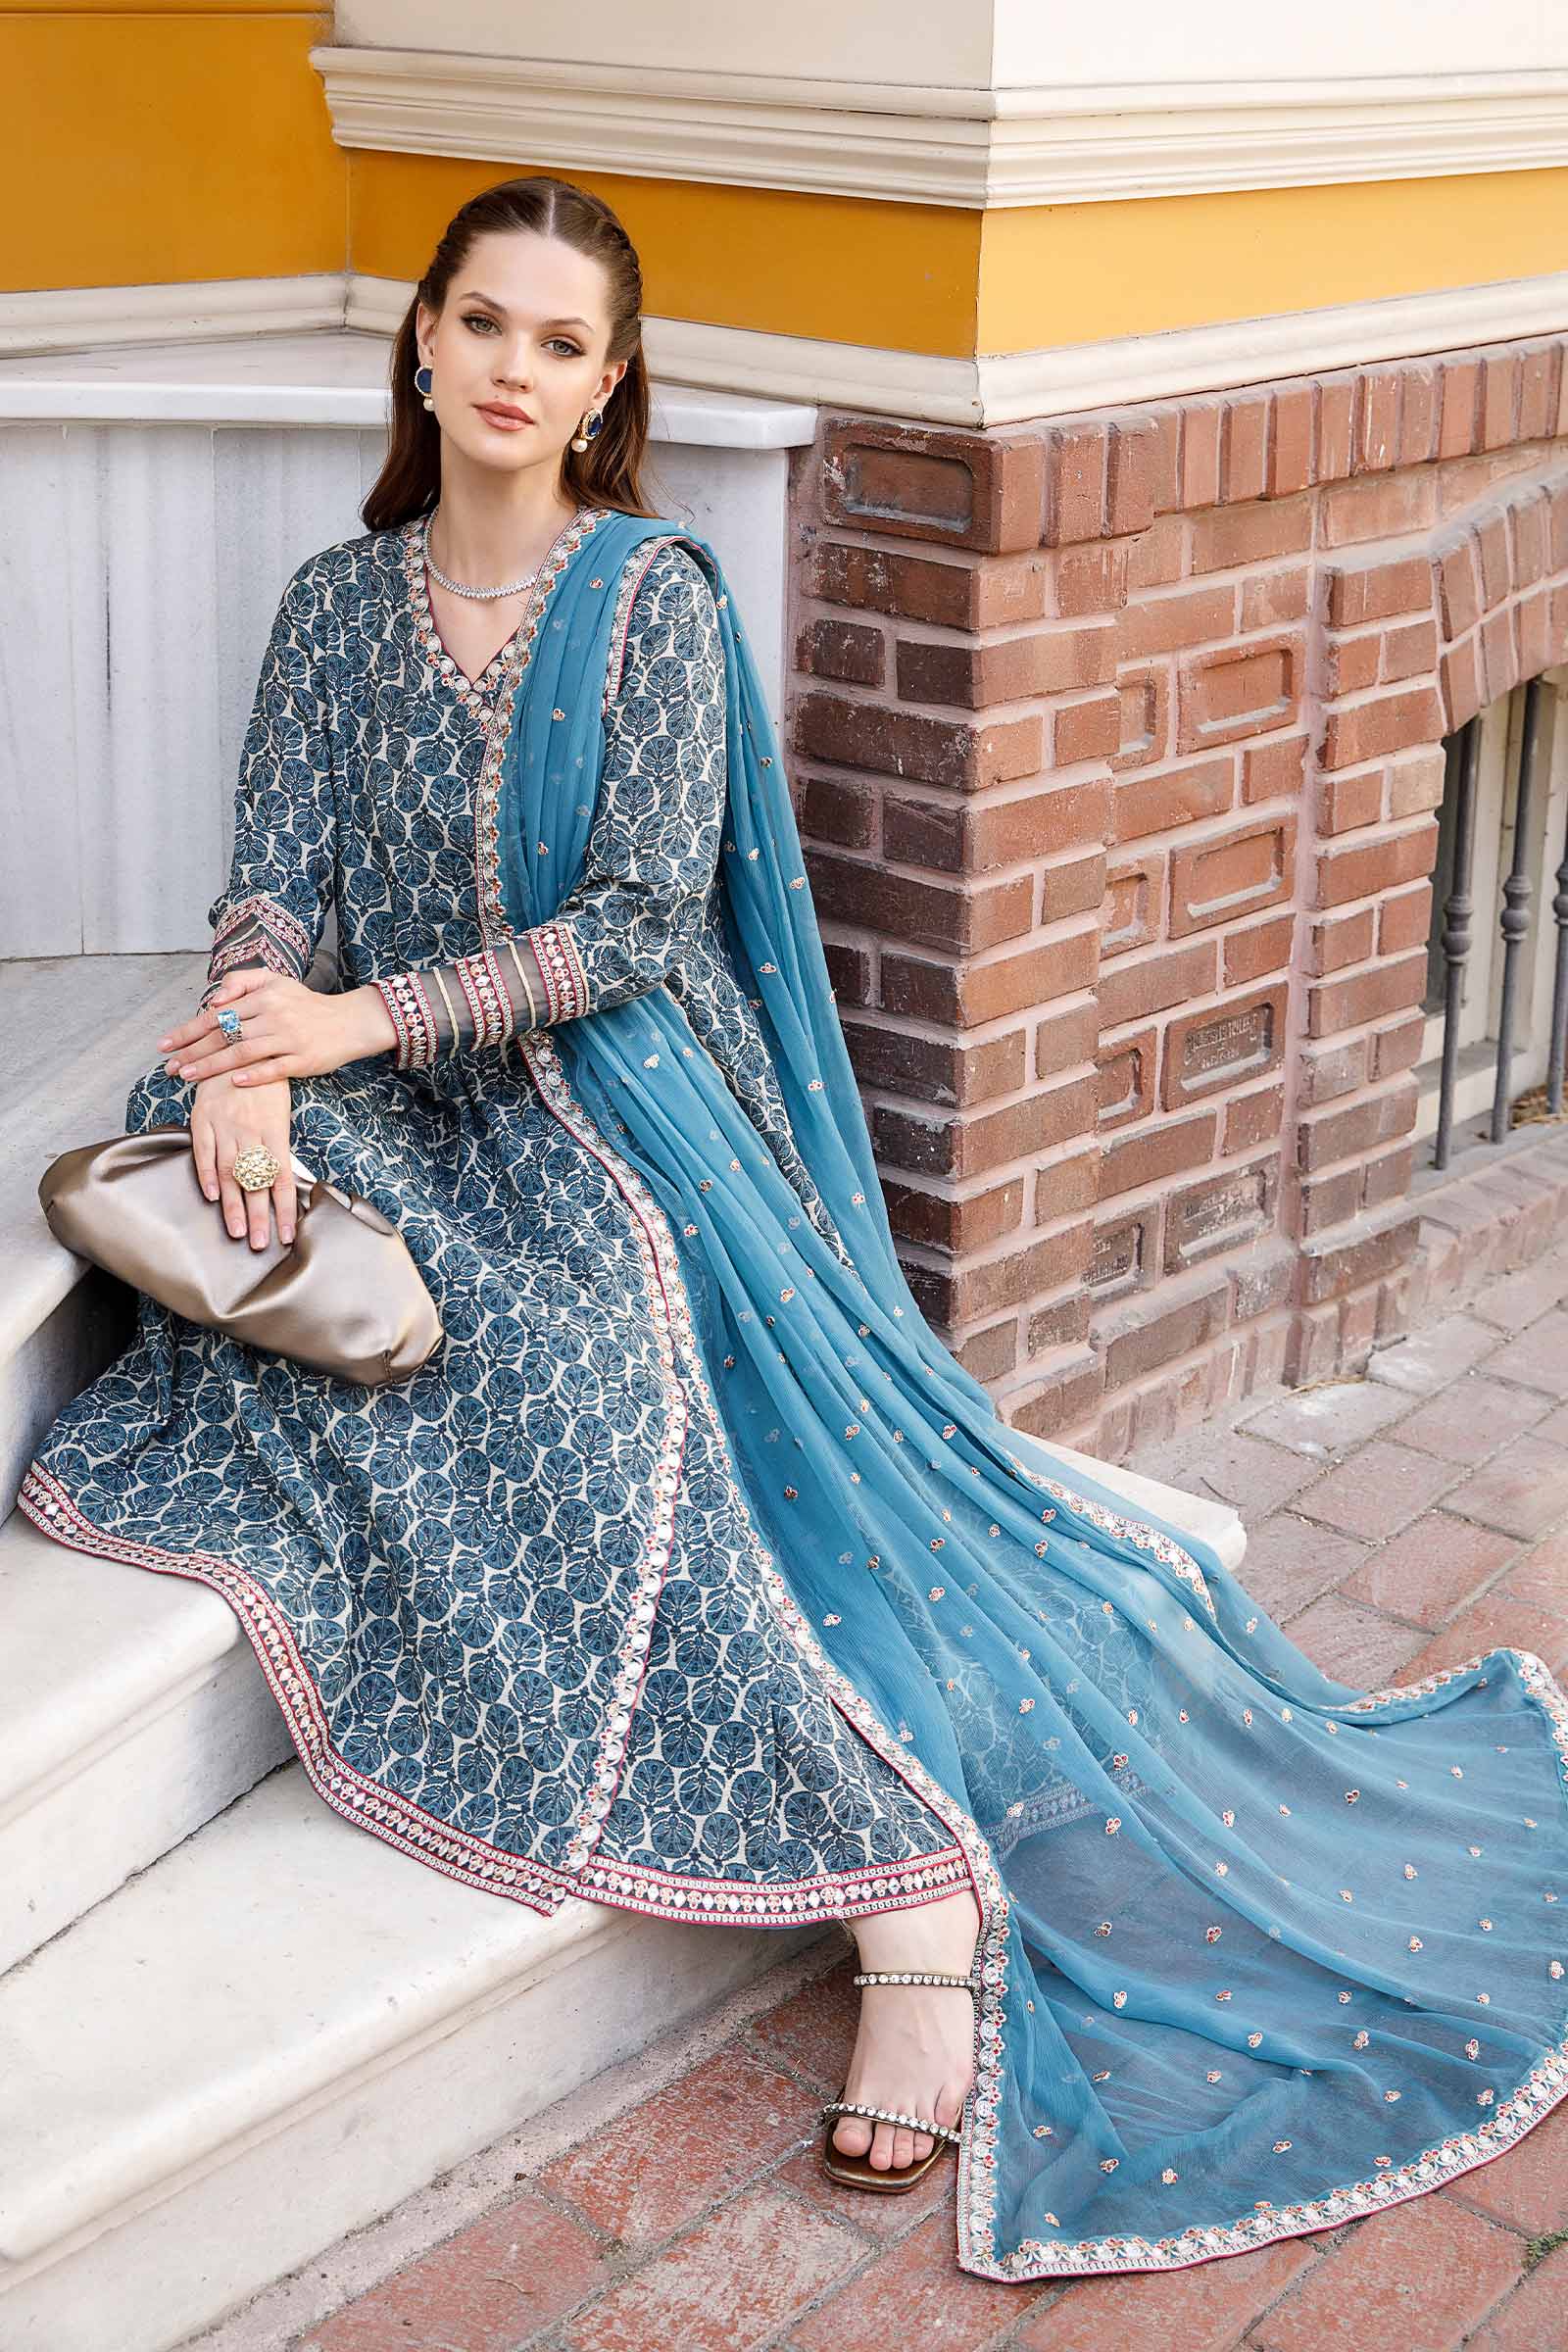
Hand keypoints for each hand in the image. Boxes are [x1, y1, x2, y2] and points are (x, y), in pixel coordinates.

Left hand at [157, 971, 396, 1086]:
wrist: (350, 1021)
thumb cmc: (307, 1004)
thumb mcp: (276, 981)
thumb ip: (241, 982)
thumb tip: (214, 999)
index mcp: (263, 998)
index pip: (216, 1015)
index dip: (188, 1031)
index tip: (165, 1045)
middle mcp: (273, 1016)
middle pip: (224, 1036)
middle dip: (192, 1053)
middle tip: (169, 1067)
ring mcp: (289, 1039)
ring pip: (243, 1053)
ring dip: (212, 1066)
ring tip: (188, 1076)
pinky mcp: (305, 1059)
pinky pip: (275, 1068)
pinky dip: (254, 1075)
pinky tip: (234, 1082)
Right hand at [189, 1072, 296, 1248]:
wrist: (238, 1044)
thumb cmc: (264, 1083)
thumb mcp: (280, 1113)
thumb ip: (278, 1147)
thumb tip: (282, 1183)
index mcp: (276, 1131)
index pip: (283, 1178)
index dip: (285, 1208)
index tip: (286, 1235)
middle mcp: (251, 1131)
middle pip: (257, 1181)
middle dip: (259, 1217)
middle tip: (258, 1244)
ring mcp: (226, 1125)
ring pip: (230, 1172)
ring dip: (234, 1205)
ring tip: (236, 1232)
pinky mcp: (203, 1118)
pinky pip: (204, 1151)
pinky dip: (206, 1175)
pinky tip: (212, 1197)